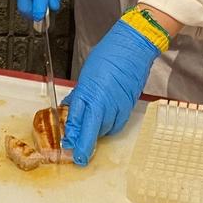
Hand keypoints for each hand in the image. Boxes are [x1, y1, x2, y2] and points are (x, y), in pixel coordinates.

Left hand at [62, 18, 160, 165]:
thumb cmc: (108, 56)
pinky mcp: (129, 107)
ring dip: (96, 134)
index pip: (77, 121)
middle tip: (78, 154)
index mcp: (89, 93)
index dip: (73, 138)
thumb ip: (79, 95)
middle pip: (92, 131)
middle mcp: (104, 103)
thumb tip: (71, 109)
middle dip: (84, 144)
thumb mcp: (86, 75)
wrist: (133, 48)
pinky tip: (104, 124)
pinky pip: (117, 124)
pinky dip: (109, 128)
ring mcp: (118, 106)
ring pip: (105, 130)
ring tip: (88, 134)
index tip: (69, 149)